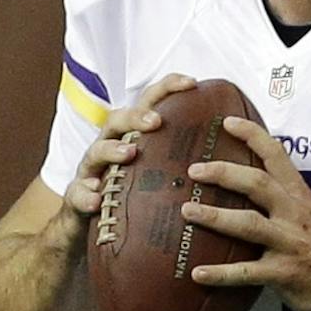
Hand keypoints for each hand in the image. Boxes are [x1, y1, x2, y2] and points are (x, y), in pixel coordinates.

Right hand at [61, 74, 198, 218]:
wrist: (89, 228)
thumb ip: (184, 158)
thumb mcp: (159, 173)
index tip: (192, 83)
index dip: (166, 89)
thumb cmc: (133, 197)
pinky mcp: (77, 198)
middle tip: (156, 121)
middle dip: (136, 116)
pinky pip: (77, 194)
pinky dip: (85, 194)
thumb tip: (232, 148)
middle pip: (117, 121)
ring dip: (111, 150)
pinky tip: (95, 198)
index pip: (147, 104)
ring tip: (128, 154)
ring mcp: (90, 171)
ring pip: (95, 152)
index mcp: (131, 137)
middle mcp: (109, 148)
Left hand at [182, 115, 310, 310]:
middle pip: (257, 184)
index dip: (253, 136)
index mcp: (300, 196)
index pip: (277, 156)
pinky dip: (220, 274)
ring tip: (187, 210)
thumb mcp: (310, 215)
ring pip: (248, 224)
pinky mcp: (283, 274)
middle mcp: (295, 215)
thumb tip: (245, 184)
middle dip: (224, 173)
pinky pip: (246, 272)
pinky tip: (196, 273)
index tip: (227, 122)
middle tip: (194, 170)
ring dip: (215, 216)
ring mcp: (289, 244)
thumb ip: (282, 200)